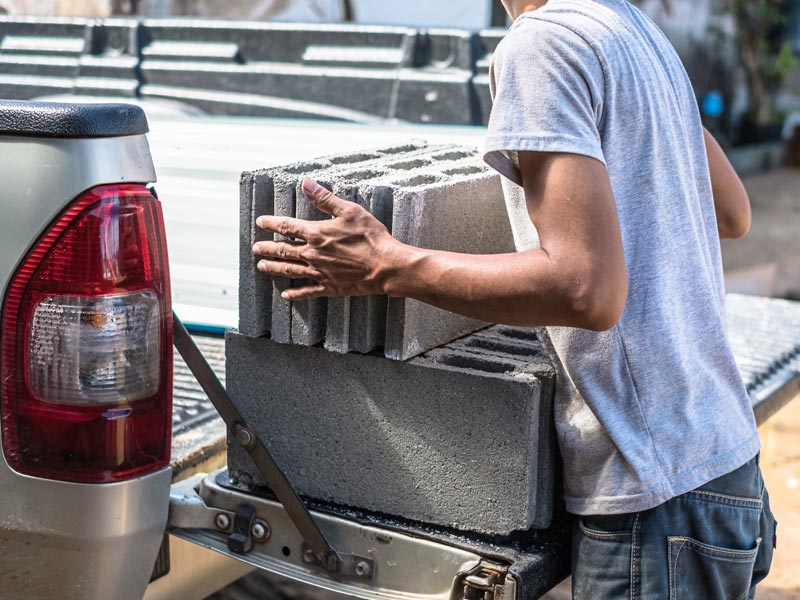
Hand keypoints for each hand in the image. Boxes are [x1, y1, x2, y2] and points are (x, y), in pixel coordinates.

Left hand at [253, 178, 399, 300]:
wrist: (385, 266)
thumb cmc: (371, 237)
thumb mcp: (350, 211)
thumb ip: (325, 198)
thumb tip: (306, 183)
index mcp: (316, 234)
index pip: (286, 226)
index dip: (271, 223)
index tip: (260, 222)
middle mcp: (313, 254)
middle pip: (282, 250)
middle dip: (267, 248)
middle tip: (255, 248)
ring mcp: (319, 272)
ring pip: (289, 270)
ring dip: (273, 268)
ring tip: (262, 266)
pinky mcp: (329, 286)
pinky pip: (307, 291)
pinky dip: (295, 293)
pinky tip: (286, 295)